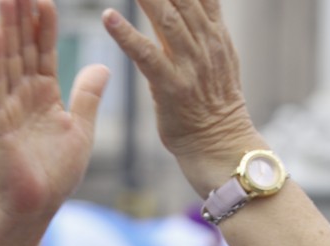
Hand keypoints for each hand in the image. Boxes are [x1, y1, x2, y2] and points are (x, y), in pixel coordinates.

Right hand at [0, 0, 107, 218]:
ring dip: (8, 24)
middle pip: (23, 45)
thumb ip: (88, 97)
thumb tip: (102, 65)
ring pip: (8, 56)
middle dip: (22, 13)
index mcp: (44, 94)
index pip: (44, 50)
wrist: (35, 206)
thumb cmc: (55, 174)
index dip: (45, 23)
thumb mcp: (81, 130)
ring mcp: (6, 104)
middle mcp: (23, 93)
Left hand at [103, 0, 262, 194]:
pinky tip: (107, 18)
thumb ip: (204, 26)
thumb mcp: (216, 59)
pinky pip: (147, 56)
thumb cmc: (212, 106)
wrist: (222, 147)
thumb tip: (192, 3)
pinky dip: (127, 36)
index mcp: (214, 34)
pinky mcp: (171, 87)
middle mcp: (204, 43)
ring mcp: (189, 65)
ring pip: (166, 18)